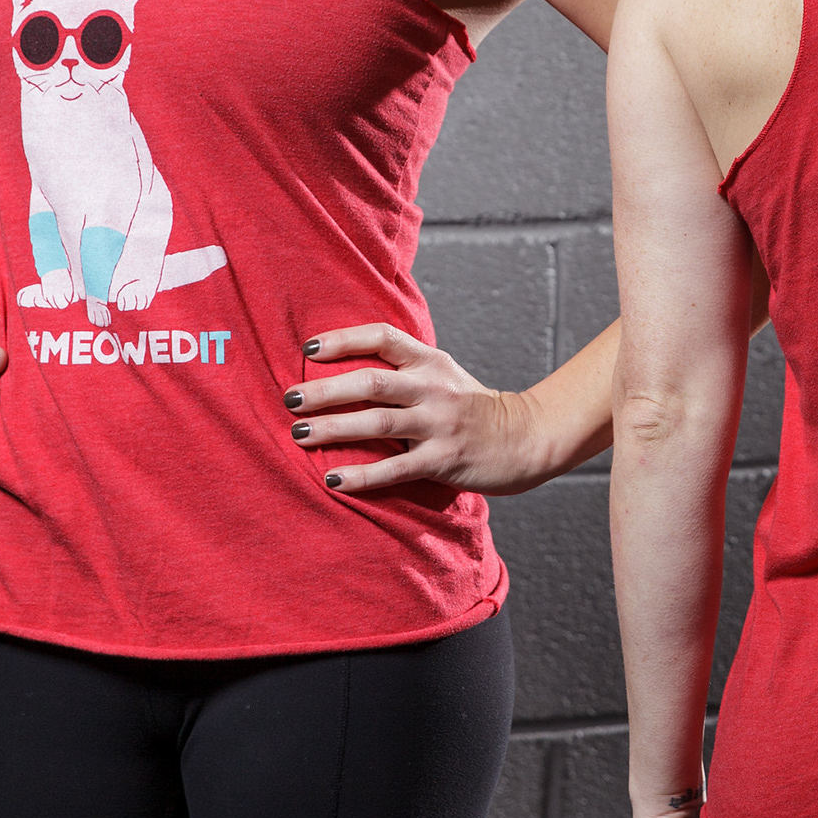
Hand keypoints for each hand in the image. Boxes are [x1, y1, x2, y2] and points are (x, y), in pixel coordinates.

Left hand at [288, 323, 553, 496]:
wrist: (527, 438)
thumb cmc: (474, 409)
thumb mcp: (444, 376)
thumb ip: (405, 370)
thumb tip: (346, 369)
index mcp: (431, 362)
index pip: (383, 338)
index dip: (344, 339)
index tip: (309, 349)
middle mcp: (433, 388)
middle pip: (371, 381)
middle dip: (325, 390)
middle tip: (289, 398)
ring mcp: (439, 424)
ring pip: (377, 422)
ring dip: (334, 428)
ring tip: (299, 434)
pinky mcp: (444, 460)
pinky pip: (396, 468)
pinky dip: (362, 475)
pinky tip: (334, 480)